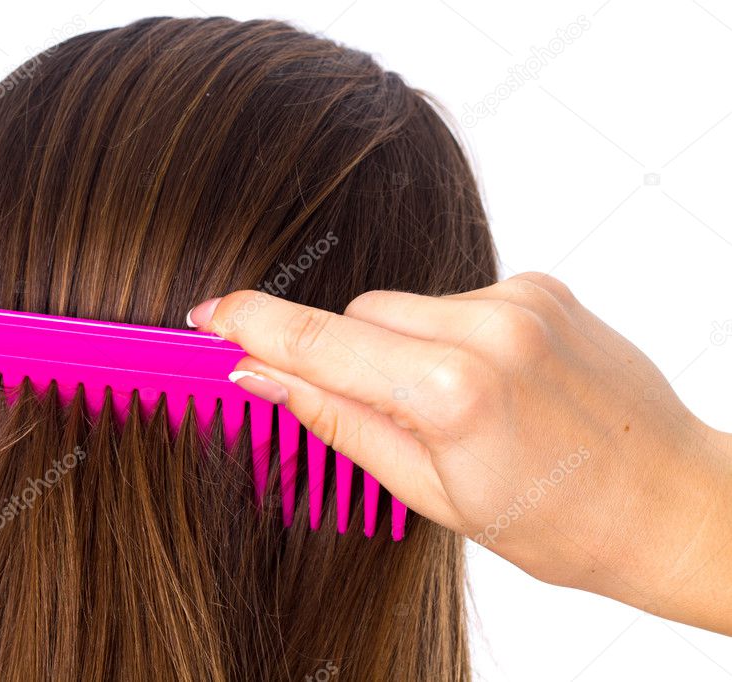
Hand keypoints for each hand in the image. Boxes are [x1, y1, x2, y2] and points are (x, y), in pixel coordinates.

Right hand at [188, 272, 731, 634]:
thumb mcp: (431, 492)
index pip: (320, 340)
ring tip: (452, 406)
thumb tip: (263, 377)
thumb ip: (339, 422)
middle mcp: (488, 325)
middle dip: (347, 355)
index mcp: (453, 390)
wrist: (669, 502)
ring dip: (401, 348)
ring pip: (405, 306)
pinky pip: (454, 300)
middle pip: (361, 313)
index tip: (206, 317)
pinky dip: (447, 336)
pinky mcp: (540, 285)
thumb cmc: (556, 520)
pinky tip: (487, 381)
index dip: (252, 325)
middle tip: (379, 413)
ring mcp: (520, 297)